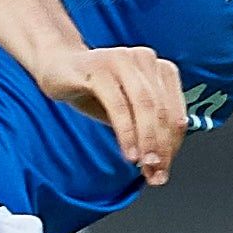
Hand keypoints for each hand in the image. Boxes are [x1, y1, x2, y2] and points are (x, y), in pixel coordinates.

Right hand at [35, 44, 187, 187]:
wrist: (58, 68)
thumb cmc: (95, 89)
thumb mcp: (127, 111)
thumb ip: (146, 129)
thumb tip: (161, 164)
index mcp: (160, 69)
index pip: (175, 112)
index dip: (173, 146)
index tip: (163, 171)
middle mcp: (145, 59)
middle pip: (162, 110)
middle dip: (161, 147)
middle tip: (154, 172)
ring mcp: (123, 60)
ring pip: (145, 106)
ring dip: (147, 140)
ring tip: (143, 165)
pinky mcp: (100, 68)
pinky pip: (118, 105)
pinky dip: (126, 133)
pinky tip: (128, 152)